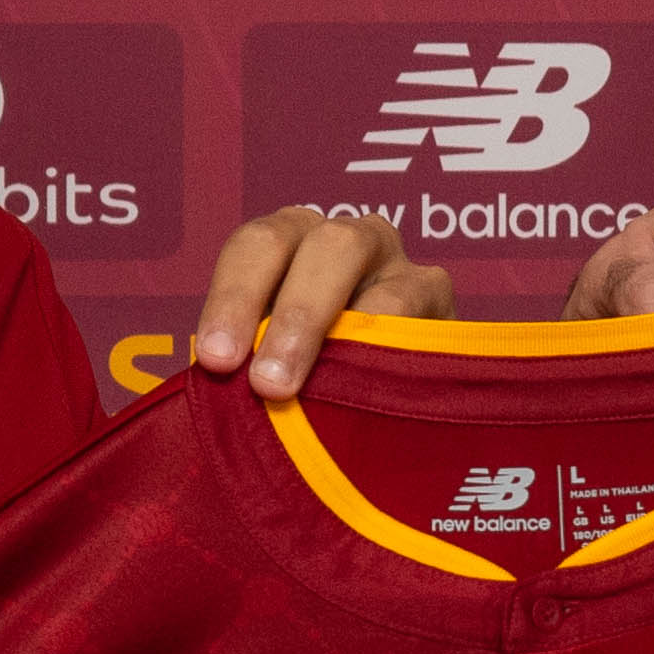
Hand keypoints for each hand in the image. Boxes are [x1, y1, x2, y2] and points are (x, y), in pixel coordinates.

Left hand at [187, 208, 455, 397]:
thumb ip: (244, 360)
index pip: (256, 246)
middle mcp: (345, 240)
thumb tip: (218, 379)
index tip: (215, 360)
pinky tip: (364, 388)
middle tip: (268, 382)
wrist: (386, 413)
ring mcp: (398, 264)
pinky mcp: (437, 296)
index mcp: (289, 242)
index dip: (233, 297)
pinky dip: (386, 349)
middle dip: (293, 314)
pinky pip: (415, 309)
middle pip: (324, 244)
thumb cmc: (307, 380)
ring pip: (376, 272)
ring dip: (343, 332)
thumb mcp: (266, 363)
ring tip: (319, 388)